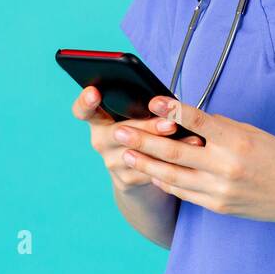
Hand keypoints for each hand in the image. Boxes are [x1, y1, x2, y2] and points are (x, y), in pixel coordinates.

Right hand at [71, 86, 204, 193]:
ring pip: (139, 154)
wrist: (138, 170)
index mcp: (98, 119)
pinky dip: (173, 161)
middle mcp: (100, 141)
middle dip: (147, 128)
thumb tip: (164, 100)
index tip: (94, 92)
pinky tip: (192, 153)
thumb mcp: (135, 114)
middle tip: (169, 124)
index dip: (85, 102)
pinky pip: (151, 170)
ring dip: (167, 146)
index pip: (82, 110)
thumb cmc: (141, 128)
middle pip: (118, 133)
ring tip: (191, 138)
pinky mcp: (125, 181)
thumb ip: (139, 105)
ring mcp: (111, 163)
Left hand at [112, 95, 274, 227]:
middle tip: (121, 131)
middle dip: (144, 141)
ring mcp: (220, 190)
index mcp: (237, 141)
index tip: (151, 101)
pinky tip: (151, 172)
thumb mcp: (252, 132)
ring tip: (126, 153)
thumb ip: (219, 127)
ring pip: (173, 176)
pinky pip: (184, 193)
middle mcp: (226, 167)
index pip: (198, 121)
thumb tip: (188, 118)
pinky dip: (166, 182)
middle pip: (176, 152)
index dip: (172, 110)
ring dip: (146, 164)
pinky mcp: (217, 206)